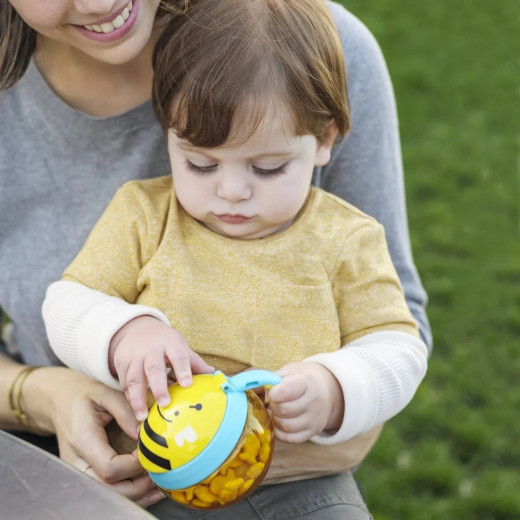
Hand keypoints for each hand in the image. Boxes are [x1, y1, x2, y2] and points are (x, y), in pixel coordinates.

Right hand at [24, 367, 163, 506]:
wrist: (59, 402)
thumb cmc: (83, 395)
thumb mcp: (106, 393)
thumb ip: (126, 412)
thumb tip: (145, 433)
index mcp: (82, 439)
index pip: (110, 468)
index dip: (134, 465)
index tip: (151, 451)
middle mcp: (76, 462)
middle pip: (110, 490)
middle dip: (139, 486)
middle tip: (161, 471)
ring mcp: (78, 472)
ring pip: (109, 495)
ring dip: (137, 494)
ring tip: (159, 482)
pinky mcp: (84, 474)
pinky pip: (107, 491)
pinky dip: (129, 493)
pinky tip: (147, 487)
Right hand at [109, 316, 213, 419]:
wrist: (137, 329)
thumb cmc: (165, 343)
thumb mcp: (180, 347)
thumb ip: (195, 363)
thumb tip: (214, 376)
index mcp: (171, 343)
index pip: (179, 356)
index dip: (183, 369)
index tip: (187, 384)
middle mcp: (151, 349)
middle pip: (154, 368)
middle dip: (158, 386)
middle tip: (165, 404)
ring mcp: (134, 356)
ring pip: (134, 378)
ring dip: (137, 398)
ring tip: (143, 417)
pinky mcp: (121, 364)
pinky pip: (123, 383)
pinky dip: (129, 398)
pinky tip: (135, 411)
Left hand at [266, 362, 343, 443]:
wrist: (327, 390)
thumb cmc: (302, 379)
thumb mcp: (289, 371)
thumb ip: (271, 378)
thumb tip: (249, 385)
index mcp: (307, 382)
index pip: (288, 390)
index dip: (274, 393)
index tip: (273, 392)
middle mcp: (314, 402)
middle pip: (284, 410)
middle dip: (273, 405)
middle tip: (274, 401)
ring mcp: (315, 419)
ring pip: (285, 426)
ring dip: (275, 419)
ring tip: (277, 410)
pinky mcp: (313, 432)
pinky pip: (290, 438)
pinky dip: (280, 432)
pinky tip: (280, 421)